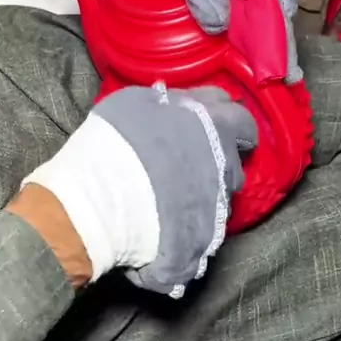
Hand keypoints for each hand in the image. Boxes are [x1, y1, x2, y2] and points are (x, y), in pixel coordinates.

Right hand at [22, 84, 257, 297]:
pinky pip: (203, 231)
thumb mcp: (138, 101)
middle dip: (218, 161)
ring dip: (204, 194)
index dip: (228, 123)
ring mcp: (218, 204)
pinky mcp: (204, 239)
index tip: (213, 127)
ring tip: (174, 198)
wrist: (98, 199)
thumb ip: (168, 102)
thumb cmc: (115, 140)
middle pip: (233, 162)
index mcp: (215, 125)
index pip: (242, 120)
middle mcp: (225, 164)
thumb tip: (173, 104)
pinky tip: (165, 226)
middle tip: (189, 163)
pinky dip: (188, 226)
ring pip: (221, 198)